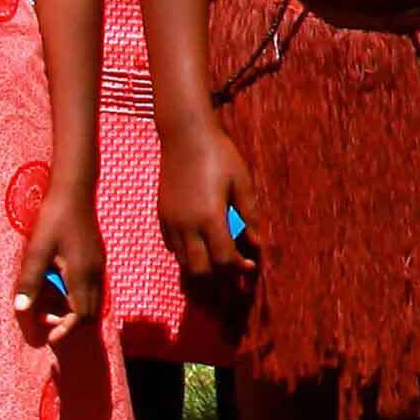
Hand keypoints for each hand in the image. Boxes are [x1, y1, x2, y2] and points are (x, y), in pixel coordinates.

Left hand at [13, 180, 102, 345]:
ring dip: (75, 309)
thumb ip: (30, 281)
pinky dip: (78, 297)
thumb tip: (21, 309)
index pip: (80, 314)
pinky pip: (93, 287)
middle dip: (71, 322)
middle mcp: (95, 273)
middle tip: (47, 321)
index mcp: (81, 274)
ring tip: (51, 307)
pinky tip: (61, 287)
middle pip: (90, 311)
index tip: (50, 337)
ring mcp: (99, 264)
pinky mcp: (97, 257)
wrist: (74, 191)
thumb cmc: (54, 219)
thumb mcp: (37, 250)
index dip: (66, 329)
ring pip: (93, 299)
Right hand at [158, 126, 257, 294]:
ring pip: (183, 262)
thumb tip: (257, 243)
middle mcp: (186, 224)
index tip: (250, 268)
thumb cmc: (220, 155)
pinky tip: (200, 251)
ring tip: (217, 273)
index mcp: (210, 217)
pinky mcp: (161, 216)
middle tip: (232, 284)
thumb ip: (249, 216)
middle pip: (200, 270)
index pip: (224, 259)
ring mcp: (171, 221)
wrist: (185, 135)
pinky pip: (173, 247)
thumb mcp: (243, 183)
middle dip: (217, 282)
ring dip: (201, 271)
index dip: (238, 269)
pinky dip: (186, 256)